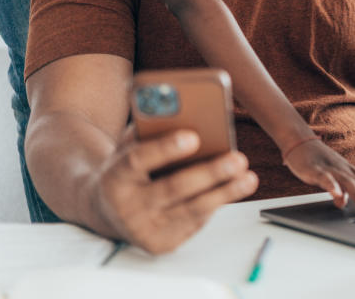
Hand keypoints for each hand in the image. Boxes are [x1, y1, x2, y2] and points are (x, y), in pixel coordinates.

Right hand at [86, 128, 257, 253]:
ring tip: (248, 177)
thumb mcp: (129, 147)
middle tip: (237, 158)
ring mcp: (144, 230)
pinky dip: (216, 204)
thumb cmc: (128, 170)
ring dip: (224, 193)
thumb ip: (150, 130)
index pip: (137, 161)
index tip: (193, 136)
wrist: (106, 212)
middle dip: (209, 173)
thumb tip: (185, 110)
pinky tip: (233, 189)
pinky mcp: (162, 244)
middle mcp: (126, 208)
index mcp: (114, 178)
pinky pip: (195, 223)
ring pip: (191, 210)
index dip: (165, 149)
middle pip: (172, 189)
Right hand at [283, 138, 354, 213]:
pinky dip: (332, 187)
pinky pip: (326, 179)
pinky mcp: (316, 171)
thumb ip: (339, 190)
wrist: (299, 142)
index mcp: (350, 171)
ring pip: (348, 183)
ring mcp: (332, 169)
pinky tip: (337, 197)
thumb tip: (342, 203)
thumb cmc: (317, 161)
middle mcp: (344, 170)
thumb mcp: (331, 177)